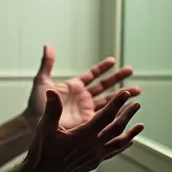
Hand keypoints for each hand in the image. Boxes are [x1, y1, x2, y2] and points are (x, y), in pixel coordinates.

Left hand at [24, 45, 140, 130]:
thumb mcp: (42, 82)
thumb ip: (47, 64)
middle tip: (130, 70)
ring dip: (121, 95)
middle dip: (117, 78)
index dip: (102, 68)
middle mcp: (82, 97)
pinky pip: (105, 115)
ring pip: (108, 100)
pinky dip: (117, 111)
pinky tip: (128, 108)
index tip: (113, 61)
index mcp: (74, 87)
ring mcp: (86, 110)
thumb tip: (48, 46)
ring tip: (137, 90)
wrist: (35, 125)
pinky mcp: (88, 122)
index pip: (91, 75)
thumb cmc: (36, 106)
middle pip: (103, 85)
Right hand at [25, 89, 143, 171]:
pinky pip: (112, 153)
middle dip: (127, 115)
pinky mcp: (93, 163)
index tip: (125, 93)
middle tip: (137, 104)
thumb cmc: (41, 152)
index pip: (105, 116)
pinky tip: (128, 143)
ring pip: (118, 143)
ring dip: (130, 133)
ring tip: (141, 125)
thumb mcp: (45, 129)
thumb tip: (52, 92)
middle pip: (116, 128)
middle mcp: (93, 147)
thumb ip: (52, 110)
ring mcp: (95, 156)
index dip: (116, 103)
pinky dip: (122, 146)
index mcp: (83, 136)